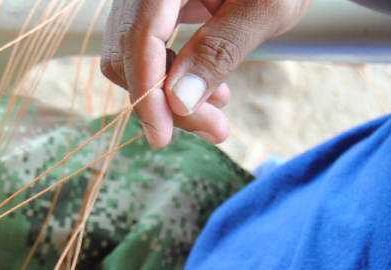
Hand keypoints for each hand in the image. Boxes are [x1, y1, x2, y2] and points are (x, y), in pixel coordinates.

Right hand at [101, 0, 311, 146]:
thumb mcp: (263, 7)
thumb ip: (219, 50)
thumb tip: (179, 101)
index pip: (138, 37)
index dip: (147, 92)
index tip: (162, 136)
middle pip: (127, 49)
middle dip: (162, 98)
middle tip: (211, 128)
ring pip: (131, 52)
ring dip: (166, 90)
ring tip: (215, 109)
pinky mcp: (156, 2)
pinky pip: (146, 43)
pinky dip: (171, 72)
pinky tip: (206, 86)